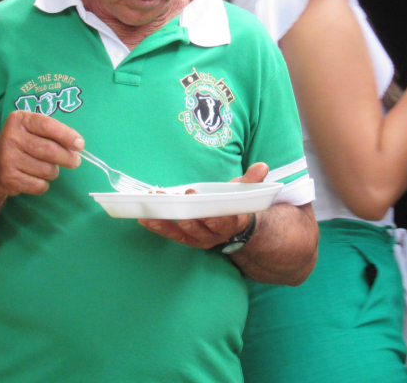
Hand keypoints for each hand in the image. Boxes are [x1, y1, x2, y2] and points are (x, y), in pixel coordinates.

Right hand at [0, 110, 82, 199]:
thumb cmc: (21, 146)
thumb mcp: (32, 131)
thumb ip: (52, 134)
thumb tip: (77, 147)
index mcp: (20, 120)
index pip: (47, 125)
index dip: (67, 135)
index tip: (80, 145)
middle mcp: (11, 136)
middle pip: (50, 150)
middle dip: (67, 158)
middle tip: (75, 161)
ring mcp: (8, 158)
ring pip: (47, 170)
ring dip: (53, 172)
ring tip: (46, 169)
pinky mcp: (9, 177)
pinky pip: (39, 185)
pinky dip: (43, 185)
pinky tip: (35, 179)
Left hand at [137, 162, 267, 248]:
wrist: (233, 228)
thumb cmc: (235, 205)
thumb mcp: (245, 191)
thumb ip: (252, 180)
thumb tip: (262, 167)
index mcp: (232, 222)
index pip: (223, 222)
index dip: (213, 215)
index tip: (201, 203)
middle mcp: (215, 235)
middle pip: (200, 228)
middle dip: (187, 214)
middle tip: (176, 199)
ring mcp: (199, 238)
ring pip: (182, 233)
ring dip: (166, 221)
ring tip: (153, 211)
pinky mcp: (185, 238)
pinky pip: (171, 235)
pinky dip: (158, 227)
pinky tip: (145, 219)